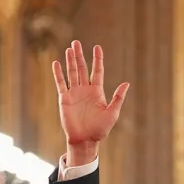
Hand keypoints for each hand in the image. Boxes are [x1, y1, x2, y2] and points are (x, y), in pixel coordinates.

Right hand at [52, 41, 128, 161]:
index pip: (97, 71)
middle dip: (79, 55)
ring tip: (69, 48)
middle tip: (76, 42)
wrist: (85, 140)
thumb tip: (126, 84)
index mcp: (97, 92)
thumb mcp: (113, 113)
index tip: (97, 47)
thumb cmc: (100, 129)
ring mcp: (74, 93)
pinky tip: (56, 63)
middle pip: (82, 68)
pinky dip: (58, 74)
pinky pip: (61, 84)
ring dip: (70, 61)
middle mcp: (85, 90)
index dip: (97, 59)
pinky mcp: (65, 99)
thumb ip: (118, 98)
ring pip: (71, 73)